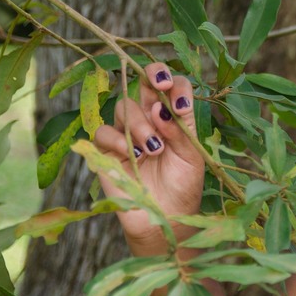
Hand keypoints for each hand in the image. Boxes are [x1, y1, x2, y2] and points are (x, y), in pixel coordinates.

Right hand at [93, 62, 204, 246]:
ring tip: (154, 149)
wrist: (167, 217)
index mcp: (171, 116)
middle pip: (142, 82)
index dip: (173, 82)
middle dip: (152, 78)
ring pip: (124, 106)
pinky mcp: (106, 150)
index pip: (170, 86)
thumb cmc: (183, 185)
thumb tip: (161, 107)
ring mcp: (125, 132)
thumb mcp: (191, 156)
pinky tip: (134, 155)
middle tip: (162, 89)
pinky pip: (103, 131)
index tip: (179, 100)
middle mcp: (148, 118)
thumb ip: (180, 130)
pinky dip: (118, 139)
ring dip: (141, 123)